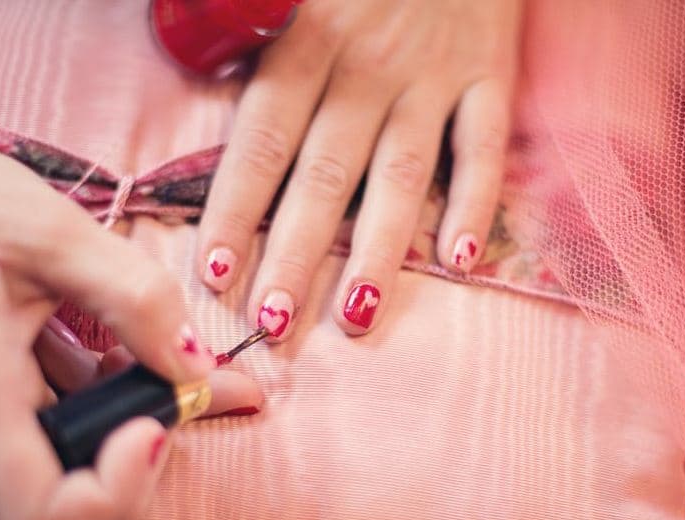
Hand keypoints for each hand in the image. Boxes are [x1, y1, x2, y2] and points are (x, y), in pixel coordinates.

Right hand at [0, 128, 262, 519]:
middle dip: (146, 457)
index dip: (115, 493)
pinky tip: (139, 351)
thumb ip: (134, 297)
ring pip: (75, 462)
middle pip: (71, 501)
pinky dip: (118, 398)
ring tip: (174, 360)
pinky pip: (67, 421)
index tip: (155, 423)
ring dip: (138, 423)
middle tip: (192, 386)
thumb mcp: (53, 231)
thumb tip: (197, 366)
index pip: (43, 516)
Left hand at [196, 0, 520, 338]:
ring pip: (401, 175)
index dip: (236, 209)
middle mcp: (367, 66)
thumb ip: (240, 19)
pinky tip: (458, 260)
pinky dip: (475, 203)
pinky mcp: (490, 75)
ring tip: (354, 316)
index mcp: (305, 39)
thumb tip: (194, 67)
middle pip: (325, 175)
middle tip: (272, 324)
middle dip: (295, 254)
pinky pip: (483, 147)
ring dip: (376, 250)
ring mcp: (433, 75)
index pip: (261, 141)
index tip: (215, 273)